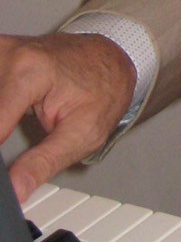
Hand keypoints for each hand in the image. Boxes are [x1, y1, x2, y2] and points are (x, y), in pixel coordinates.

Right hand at [0, 33, 135, 202]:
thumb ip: (44, 162)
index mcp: (29, 71)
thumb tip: (15, 189)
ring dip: (2, 119)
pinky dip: (1, 106)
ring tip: (19, 124)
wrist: (110, 59)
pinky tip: (9, 113)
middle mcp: (8, 53)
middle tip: (36, 130)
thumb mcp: (83, 133)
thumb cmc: (102, 91)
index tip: (3, 173)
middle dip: (2, 130)